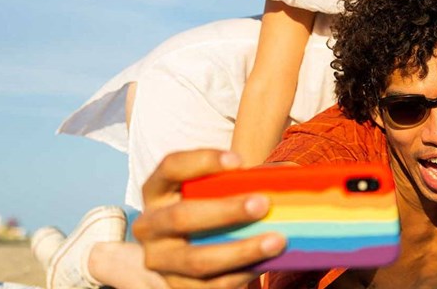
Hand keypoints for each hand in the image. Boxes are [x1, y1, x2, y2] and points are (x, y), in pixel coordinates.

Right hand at [131, 150, 285, 287]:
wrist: (197, 251)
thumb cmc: (216, 208)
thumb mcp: (221, 190)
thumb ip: (246, 179)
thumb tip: (287, 176)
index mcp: (157, 191)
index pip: (171, 167)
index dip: (202, 161)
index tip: (239, 161)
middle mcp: (149, 226)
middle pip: (182, 217)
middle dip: (226, 211)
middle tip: (263, 204)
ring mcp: (160, 261)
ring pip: (198, 260)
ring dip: (241, 250)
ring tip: (277, 240)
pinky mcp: (176, 288)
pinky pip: (211, 286)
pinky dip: (242, 273)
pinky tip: (266, 262)